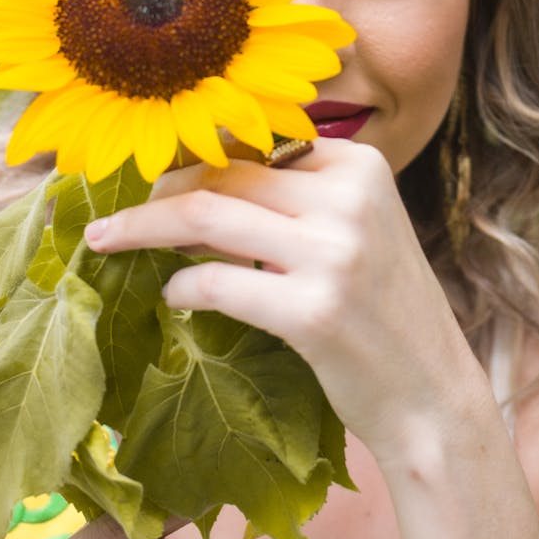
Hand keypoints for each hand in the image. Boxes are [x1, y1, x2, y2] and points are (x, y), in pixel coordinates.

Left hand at [84, 138, 477, 462]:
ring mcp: (335, 254)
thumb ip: (295, 196)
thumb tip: (196, 177)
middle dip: (158, 191)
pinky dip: (180, 286)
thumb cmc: (383, 308)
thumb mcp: (354, 230)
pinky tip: (174, 294)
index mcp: (361, 166)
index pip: (256, 144)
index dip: (198, 158)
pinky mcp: (314, 311)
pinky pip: (215, 282)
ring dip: (142, 227)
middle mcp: (350, 199)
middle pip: (224, 175)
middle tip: (117, 215)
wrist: (432, 394)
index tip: (159, 178)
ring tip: (106, 241)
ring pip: (205, 217)